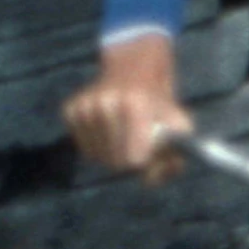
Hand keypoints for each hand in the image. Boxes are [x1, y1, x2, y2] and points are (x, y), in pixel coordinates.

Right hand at [64, 34, 192, 185]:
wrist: (133, 67)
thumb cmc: (158, 101)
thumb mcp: (177, 123)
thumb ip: (172, 157)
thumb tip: (149, 181)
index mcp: (134, 104)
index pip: (133, 159)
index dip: (144, 163)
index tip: (149, 155)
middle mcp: (105, 103)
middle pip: (115, 162)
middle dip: (129, 161)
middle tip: (138, 145)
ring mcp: (85, 106)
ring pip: (97, 158)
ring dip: (112, 154)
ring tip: (124, 134)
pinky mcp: (70, 109)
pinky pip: (83, 149)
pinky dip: (97, 146)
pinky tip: (108, 129)